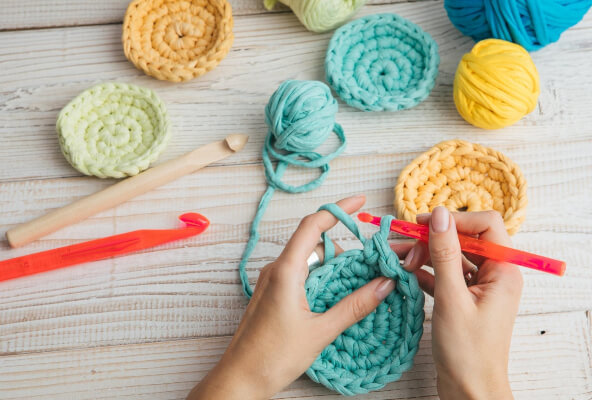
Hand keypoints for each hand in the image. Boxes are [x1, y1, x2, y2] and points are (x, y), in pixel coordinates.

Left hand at [187, 195, 399, 399]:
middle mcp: (277, 269)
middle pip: (314, 241)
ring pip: (308, 259)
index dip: (338, 208)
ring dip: (333, 263)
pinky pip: (300, 273)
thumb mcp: (321, 330)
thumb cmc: (273, 356)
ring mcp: (273, 281)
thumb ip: (355, 305)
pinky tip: (338, 292)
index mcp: (286, 270)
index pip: (313, 224)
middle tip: (371, 256)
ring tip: (360, 277)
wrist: (240, 378)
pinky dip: (321, 276)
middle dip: (343, 244)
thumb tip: (385, 283)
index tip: (361, 201)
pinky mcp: (273, 294)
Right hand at [401, 206, 522, 399]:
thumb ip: (445, 253)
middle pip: (463, 239)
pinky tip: (405, 274)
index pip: (485, 225)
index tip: (423, 223)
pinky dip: (424, 272)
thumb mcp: (452, 297)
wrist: (469, 391)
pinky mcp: (463, 299)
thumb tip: (439, 215)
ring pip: (449, 257)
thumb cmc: (468, 352)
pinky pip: (443, 275)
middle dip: (431, 240)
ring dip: (423, 255)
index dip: (453, 220)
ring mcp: (478, 287)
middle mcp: (494, 275)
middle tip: (403, 247)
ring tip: (397, 260)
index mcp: (503, 271)